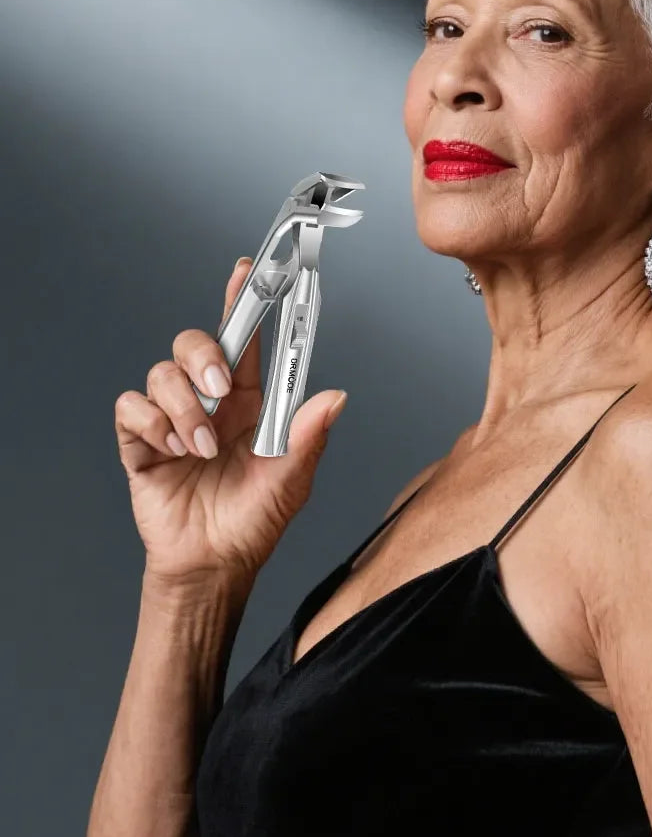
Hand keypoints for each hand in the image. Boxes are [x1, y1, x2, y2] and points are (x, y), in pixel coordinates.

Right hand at [114, 257, 348, 586]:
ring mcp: (174, 419)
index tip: (246, 273)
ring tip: (201, 448)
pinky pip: (131, 407)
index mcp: (250, 402)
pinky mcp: (141, 441)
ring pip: (162, 374)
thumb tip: (335, 398)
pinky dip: (151, 424)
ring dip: (183, 408)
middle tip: (219, 389)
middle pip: (194, 345)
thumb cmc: (255, 520)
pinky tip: (170, 450)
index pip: (244, 341)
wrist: (213, 564)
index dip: (242, 304)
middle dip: (203, 357)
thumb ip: (308, 437)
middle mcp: (211, 402)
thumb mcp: (291, 480)